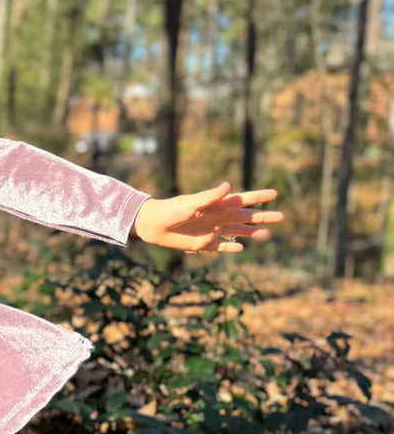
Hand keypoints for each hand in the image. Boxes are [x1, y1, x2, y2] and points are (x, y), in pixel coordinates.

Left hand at [132, 181, 283, 253]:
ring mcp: (211, 230)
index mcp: (217, 205)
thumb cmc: (171, 209)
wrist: (152, 225)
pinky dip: (231, 247)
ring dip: (251, 232)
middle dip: (262, 216)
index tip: (274, 193)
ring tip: (267, 233)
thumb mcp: (191, 202)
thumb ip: (210, 196)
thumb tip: (229, 186)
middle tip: (281, 216)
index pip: (242, 199)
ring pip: (237, 231)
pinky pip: (221, 246)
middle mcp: (217, 217)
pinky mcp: (203, 244)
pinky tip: (241, 247)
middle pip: (244, 217)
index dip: (258, 197)